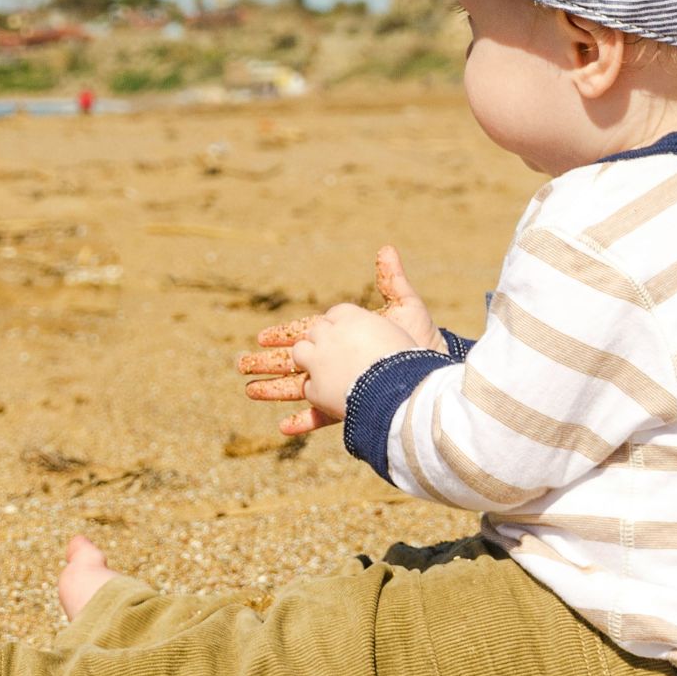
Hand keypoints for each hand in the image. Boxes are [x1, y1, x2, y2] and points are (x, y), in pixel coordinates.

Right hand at [236, 246, 435, 435]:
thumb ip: (392, 280)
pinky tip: (282, 427)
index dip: (283, 336)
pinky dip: (302, 421)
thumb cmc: (424, 341)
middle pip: (296, 361)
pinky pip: (322, 417)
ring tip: (248, 391)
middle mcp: (340, 362)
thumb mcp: (406, 307)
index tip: (261, 337)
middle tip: (240, 364)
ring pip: (301, 389)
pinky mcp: (351, 407)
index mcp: (346, 337)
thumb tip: (386, 248)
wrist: (437, 374)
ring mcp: (343, 385)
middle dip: (267, 363)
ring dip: (274, 390)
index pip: (307, 334)